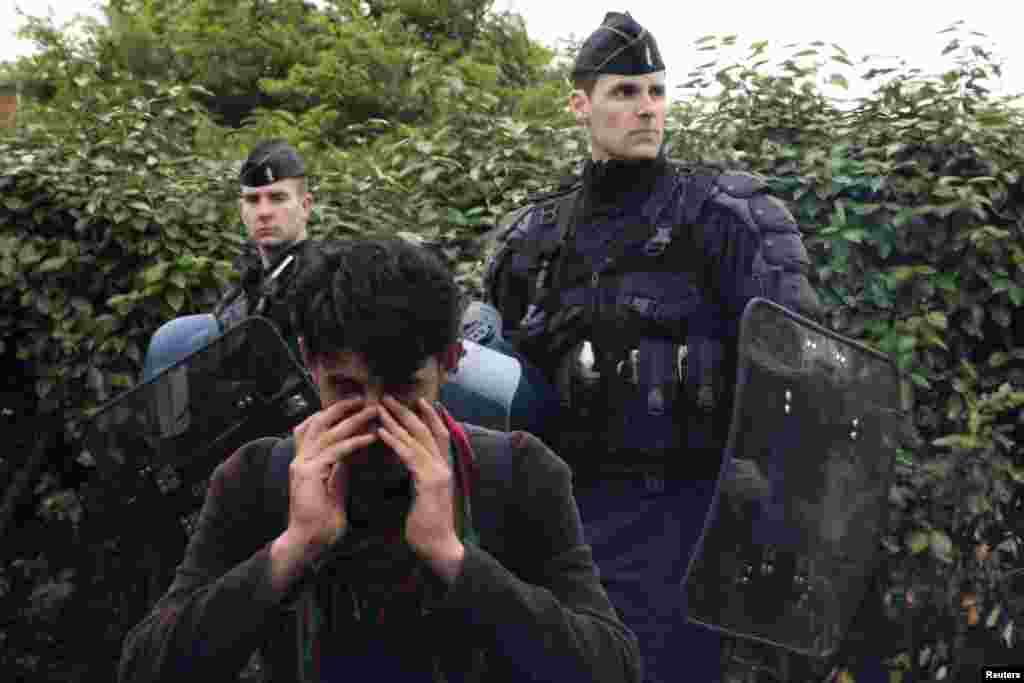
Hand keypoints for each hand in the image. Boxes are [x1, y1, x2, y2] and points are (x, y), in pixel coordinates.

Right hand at [286, 398, 379, 562]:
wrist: (308, 542)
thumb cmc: (322, 519)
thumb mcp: (334, 486)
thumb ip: (339, 468)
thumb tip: (351, 454)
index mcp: (304, 460)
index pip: (314, 427)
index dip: (333, 413)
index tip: (355, 405)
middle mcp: (299, 458)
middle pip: (318, 422)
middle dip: (341, 408)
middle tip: (365, 400)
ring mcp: (301, 465)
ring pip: (328, 433)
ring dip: (353, 421)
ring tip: (374, 413)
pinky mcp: (307, 474)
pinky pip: (334, 451)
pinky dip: (354, 442)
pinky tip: (371, 438)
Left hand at [376, 396, 462, 577]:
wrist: (439, 548)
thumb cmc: (428, 527)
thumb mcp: (424, 497)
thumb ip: (420, 480)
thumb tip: (411, 469)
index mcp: (443, 468)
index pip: (438, 434)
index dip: (428, 416)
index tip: (415, 400)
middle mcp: (443, 465)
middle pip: (427, 429)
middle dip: (408, 411)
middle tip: (389, 397)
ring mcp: (438, 472)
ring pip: (416, 438)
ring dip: (397, 421)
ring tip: (380, 408)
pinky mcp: (429, 482)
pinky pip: (409, 456)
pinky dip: (394, 441)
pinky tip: (381, 432)